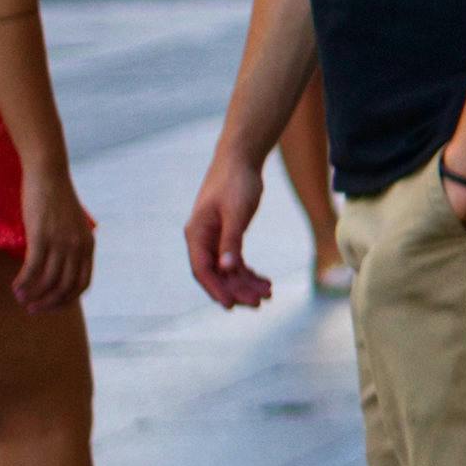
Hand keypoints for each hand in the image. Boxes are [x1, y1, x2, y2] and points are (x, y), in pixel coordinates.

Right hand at [16, 159, 99, 311]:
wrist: (48, 173)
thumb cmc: (55, 199)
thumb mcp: (70, 225)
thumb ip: (69, 245)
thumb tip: (56, 266)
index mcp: (88, 246)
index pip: (82, 284)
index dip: (66, 301)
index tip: (50, 306)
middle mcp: (78, 247)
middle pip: (66, 288)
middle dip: (48, 304)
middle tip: (31, 309)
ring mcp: (61, 242)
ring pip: (49, 281)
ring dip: (33, 295)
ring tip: (20, 299)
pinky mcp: (42, 236)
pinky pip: (33, 268)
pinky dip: (24, 282)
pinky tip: (14, 287)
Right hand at [185, 155, 273, 311]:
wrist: (241, 160)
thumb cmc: (237, 182)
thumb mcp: (237, 212)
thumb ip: (231, 240)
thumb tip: (226, 269)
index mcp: (197, 234)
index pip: (202, 269)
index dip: (216, 289)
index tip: (231, 305)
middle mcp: (201, 239)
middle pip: (216, 274)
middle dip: (237, 290)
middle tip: (260, 302)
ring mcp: (213, 238)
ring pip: (227, 270)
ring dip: (245, 283)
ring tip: (268, 293)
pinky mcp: (226, 235)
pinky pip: (234, 261)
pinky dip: (248, 272)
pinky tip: (264, 281)